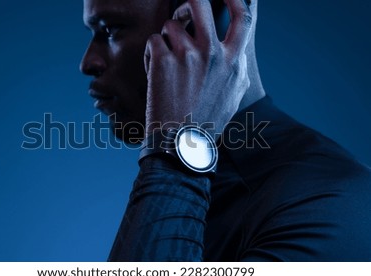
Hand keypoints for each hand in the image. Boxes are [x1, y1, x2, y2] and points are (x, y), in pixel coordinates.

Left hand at [144, 0, 253, 138]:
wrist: (179, 143)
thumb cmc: (206, 121)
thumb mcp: (234, 94)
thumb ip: (238, 68)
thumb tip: (239, 52)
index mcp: (234, 61)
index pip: (242, 17)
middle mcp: (213, 53)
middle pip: (201, 3)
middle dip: (189, 1)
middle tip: (182, 12)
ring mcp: (187, 55)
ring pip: (171, 24)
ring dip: (165, 39)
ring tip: (166, 61)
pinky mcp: (163, 60)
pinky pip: (154, 40)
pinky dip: (151, 53)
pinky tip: (155, 72)